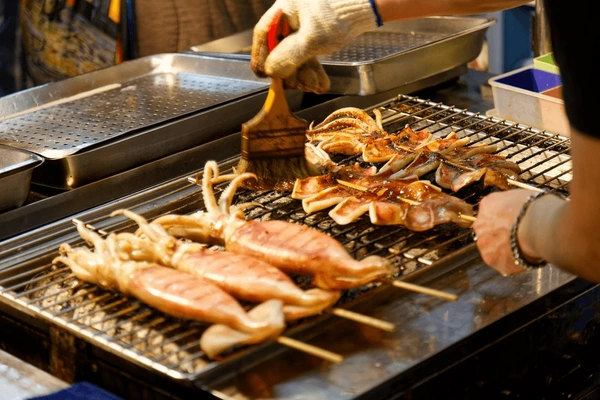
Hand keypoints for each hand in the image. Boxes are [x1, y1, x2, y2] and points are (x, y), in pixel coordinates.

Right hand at [251, 0, 379, 92]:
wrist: (366, 9)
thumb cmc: (338, 17)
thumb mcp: (312, 39)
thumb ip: (289, 56)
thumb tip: (271, 72)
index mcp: (283, 10)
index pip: (263, 35)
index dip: (261, 56)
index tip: (264, 74)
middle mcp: (291, 18)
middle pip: (280, 49)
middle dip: (290, 71)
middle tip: (297, 85)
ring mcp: (303, 27)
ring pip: (295, 56)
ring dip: (304, 74)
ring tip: (314, 86)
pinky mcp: (315, 36)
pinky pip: (308, 56)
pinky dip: (314, 70)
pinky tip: (321, 84)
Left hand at [472, 189, 540, 275]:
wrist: (537, 226)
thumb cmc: (535, 209)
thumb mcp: (521, 196)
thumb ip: (513, 205)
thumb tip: (520, 210)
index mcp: (488, 205)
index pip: (491, 213)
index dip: (504, 220)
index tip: (514, 224)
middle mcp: (480, 224)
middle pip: (489, 232)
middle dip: (501, 236)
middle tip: (518, 238)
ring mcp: (484, 243)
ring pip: (492, 248)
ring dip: (504, 250)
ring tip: (523, 250)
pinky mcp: (491, 259)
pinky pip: (500, 262)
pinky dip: (511, 263)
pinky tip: (523, 258)